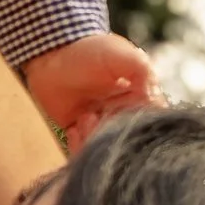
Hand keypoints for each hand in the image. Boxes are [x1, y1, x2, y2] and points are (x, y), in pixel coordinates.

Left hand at [22, 30, 159, 152]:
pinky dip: (80, 147)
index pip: (150, 120)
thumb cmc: (89, 51)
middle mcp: (124, 114)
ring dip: (94, 140)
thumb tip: (153, 101)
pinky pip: (84, 153)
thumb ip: (142, 73)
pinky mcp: (80, 133)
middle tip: (95, 116)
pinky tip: (74, 128)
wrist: (50, 54)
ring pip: (106, 150)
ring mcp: (102, 125)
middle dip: (112, 133)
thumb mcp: (122, 55)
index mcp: (140, 97)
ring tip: (84, 119)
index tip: (119, 112)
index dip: (137, 122)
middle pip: (127, 140)